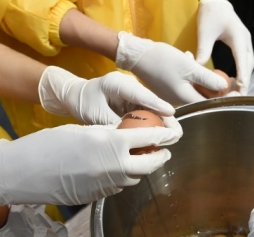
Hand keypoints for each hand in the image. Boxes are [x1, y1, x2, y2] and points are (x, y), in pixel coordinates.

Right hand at [0, 122, 181, 205]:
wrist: (23, 173)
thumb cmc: (48, 145)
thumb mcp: (82, 130)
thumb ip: (107, 134)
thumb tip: (125, 136)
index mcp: (110, 143)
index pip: (148, 138)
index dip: (163, 135)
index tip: (171, 133)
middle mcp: (114, 166)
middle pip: (150, 164)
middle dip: (160, 156)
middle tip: (164, 151)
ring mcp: (107, 184)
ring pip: (136, 178)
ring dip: (142, 169)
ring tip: (143, 159)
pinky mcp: (98, 197)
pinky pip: (119, 186)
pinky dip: (124, 177)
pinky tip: (118, 170)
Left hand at [39, 67, 174, 124]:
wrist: (76, 95)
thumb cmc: (83, 102)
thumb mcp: (96, 115)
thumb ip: (114, 124)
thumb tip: (132, 137)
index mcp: (117, 83)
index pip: (140, 93)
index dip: (157, 104)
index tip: (171, 113)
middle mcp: (128, 86)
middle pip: (151, 101)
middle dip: (165, 116)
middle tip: (177, 132)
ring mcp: (132, 93)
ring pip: (151, 108)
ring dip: (162, 122)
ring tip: (174, 136)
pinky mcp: (133, 101)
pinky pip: (146, 112)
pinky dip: (153, 123)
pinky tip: (161, 136)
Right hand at [115, 32, 228, 104]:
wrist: (137, 55)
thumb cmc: (162, 60)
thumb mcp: (190, 67)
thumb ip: (208, 79)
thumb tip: (224, 87)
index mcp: (186, 98)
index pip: (212, 103)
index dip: (226, 97)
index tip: (237, 91)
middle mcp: (179, 101)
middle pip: (204, 97)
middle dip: (216, 87)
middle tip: (225, 77)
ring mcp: (172, 95)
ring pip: (195, 89)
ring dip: (202, 78)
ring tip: (200, 64)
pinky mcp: (168, 88)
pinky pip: (186, 84)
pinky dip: (191, 75)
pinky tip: (187, 60)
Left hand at [195, 0, 253, 94]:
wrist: (216, 2)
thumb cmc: (210, 14)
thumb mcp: (204, 31)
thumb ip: (203, 49)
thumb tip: (198, 68)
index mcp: (238, 36)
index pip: (242, 59)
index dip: (243, 74)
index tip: (242, 87)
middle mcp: (245, 40)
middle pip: (249, 65)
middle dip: (245, 81)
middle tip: (239, 97)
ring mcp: (245, 42)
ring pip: (249, 64)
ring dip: (245, 78)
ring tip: (237, 93)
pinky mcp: (242, 45)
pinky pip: (245, 62)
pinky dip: (242, 73)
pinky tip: (234, 82)